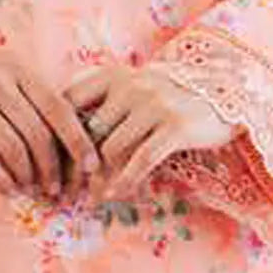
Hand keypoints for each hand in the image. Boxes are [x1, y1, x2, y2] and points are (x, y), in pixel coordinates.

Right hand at [0, 48, 101, 198]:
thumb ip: (26, 98)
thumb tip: (62, 141)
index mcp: (17, 69)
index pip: (59, 108)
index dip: (79, 141)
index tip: (92, 166)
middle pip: (39, 134)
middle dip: (53, 168)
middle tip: (58, 189)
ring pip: (14, 150)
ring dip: (28, 178)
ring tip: (33, 191)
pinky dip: (1, 181)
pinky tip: (9, 190)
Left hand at [64, 61, 236, 201]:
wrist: (225, 91)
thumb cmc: (167, 97)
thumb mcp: (132, 88)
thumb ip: (100, 104)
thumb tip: (61, 142)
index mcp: (112, 75)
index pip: (68, 103)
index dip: (53, 135)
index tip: (46, 163)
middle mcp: (130, 85)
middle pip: (86, 132)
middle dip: (74, 166)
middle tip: (63, 191)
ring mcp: (153, 104)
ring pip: (110, 150)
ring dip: (98, 179)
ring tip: (91, 197)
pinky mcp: (175, 126)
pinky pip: (141, 160)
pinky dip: (124, 182)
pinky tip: (114, 196)